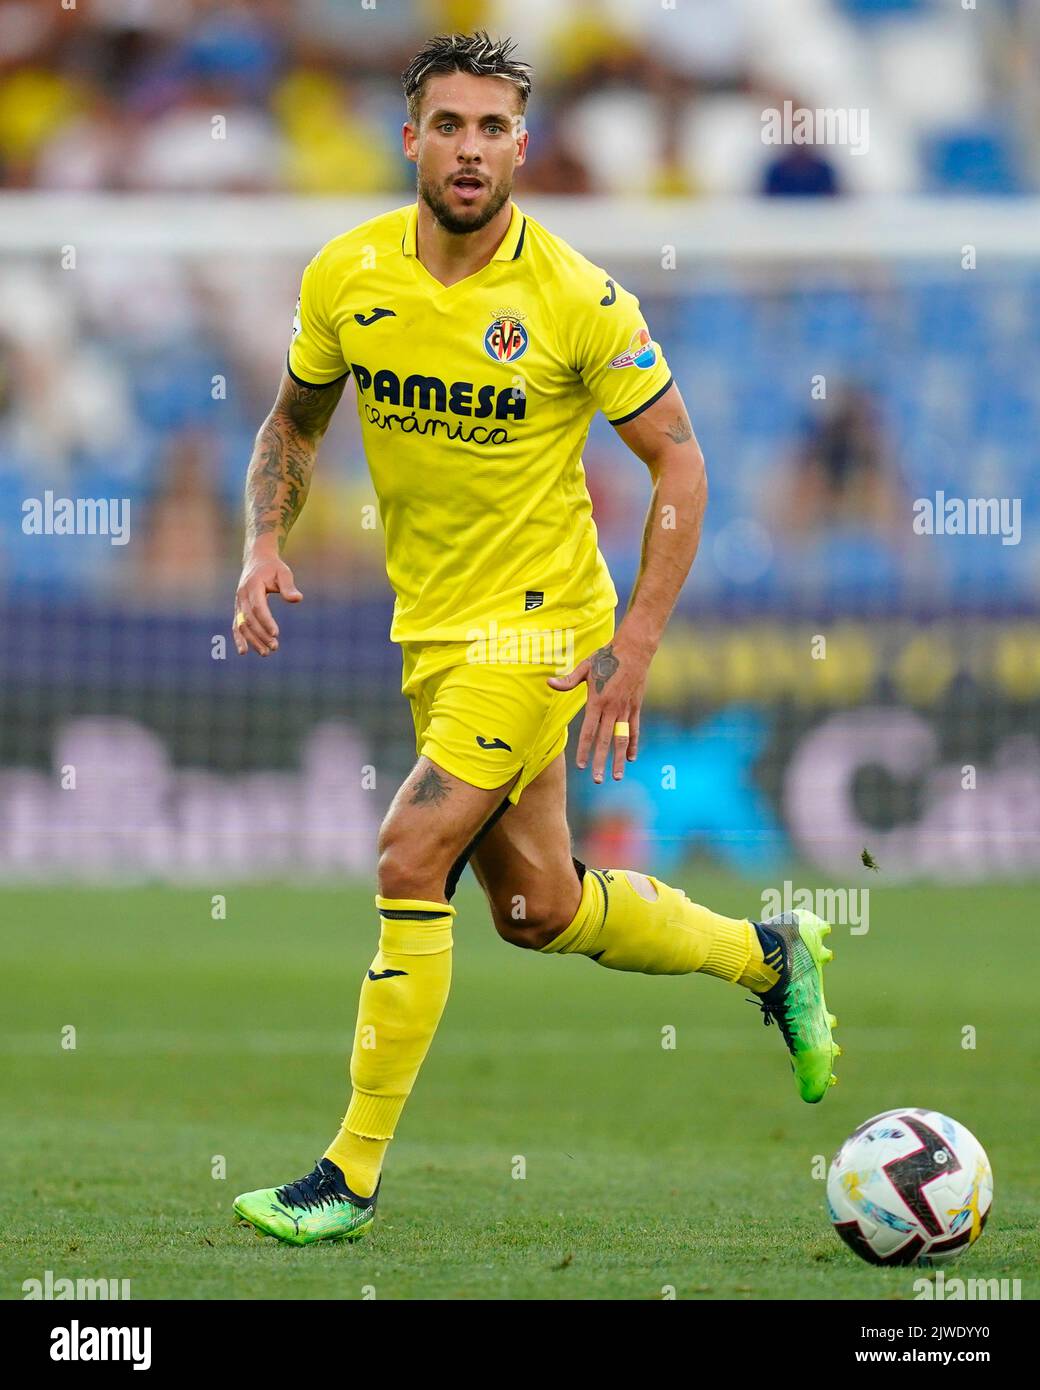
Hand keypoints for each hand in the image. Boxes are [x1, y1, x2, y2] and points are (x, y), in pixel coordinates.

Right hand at [232, 549, 301, 655]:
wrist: (257, 560)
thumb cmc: (273, 567)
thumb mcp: (284, 572)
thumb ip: (289, 586)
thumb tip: (297, 599)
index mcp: (253, 585)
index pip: (258, 606)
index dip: (266, 621)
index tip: (276, 633)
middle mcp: (242, 595)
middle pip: (249, 619)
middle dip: (261, 634)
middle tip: (274, 647)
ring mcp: (238, 603)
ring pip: (242, 625)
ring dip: (252, 640)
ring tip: (266, 653)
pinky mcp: (238, 608)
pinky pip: (236, 625)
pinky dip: (239, 638)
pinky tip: (244, 651)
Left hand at [547, 632, 650, 782]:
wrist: (634, 650)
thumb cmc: (606, 657)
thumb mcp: (584, 667)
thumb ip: (568, 680)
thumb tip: (549, 683)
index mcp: (597, 701)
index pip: (589, 731)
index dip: (584, 750)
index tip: (582, 766)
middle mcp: (612, 709)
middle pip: (604, 741)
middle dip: (600, 762)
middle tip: (597, 780)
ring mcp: (625, 709)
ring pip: (621, 739)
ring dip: (618, 759)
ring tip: (617, 776)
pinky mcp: (635, 707)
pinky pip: (634, 730)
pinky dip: (632, 744)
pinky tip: (631, 758)